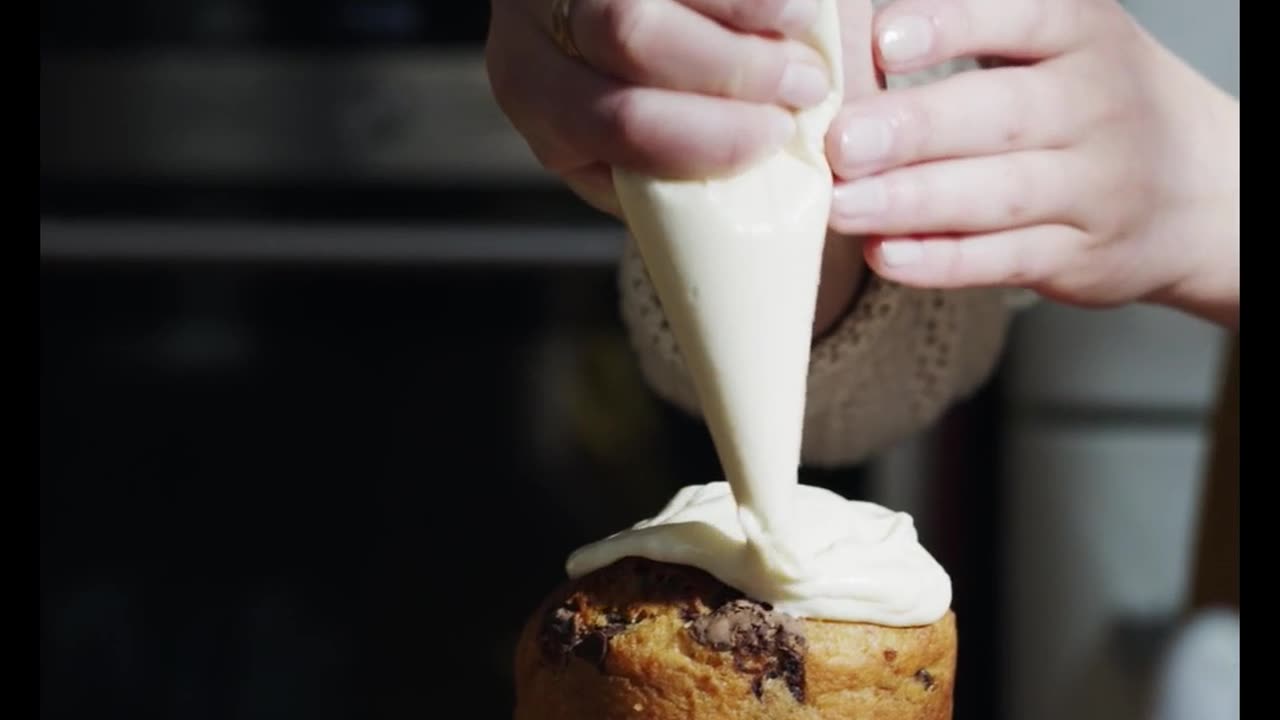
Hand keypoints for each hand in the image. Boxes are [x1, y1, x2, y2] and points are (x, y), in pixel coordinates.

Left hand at [486, 0, 880, 333]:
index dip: (707, 135)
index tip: (775, 140)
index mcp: (533, 97)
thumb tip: (746, 217)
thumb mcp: (614, 151)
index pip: (616, 123)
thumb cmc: (621, 92)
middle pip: (632, 38)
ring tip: (803, 36)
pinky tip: (790, 7)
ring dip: (748, 18)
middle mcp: (534, 24)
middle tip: (804, 89)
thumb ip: (660, 175)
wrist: (578, 9)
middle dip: (737, 71)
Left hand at [825, 0, 1238, 327]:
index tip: (884, 42)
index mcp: (1079, 35)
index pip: (1022, 18)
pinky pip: (1004, 259)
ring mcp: (1092, 187)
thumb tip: (859, 22)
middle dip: (916, 129)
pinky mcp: (1077, 255)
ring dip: (914, 203)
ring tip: (843, 205)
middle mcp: (1094, 106)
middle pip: (1003, 115)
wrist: (1196, 191)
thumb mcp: (1052, 43)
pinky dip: (942, 261)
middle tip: (842, 143)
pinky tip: (886, 255)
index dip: (952, 27)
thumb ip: (969, 29)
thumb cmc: (1086, 101)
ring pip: (999, 195)